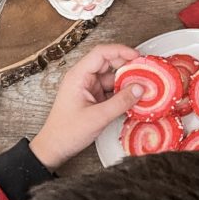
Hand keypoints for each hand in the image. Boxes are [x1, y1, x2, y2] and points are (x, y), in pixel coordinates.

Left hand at [30, 44, 142, 169]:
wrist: (54, 148)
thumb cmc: (67, 132)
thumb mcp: (98, 117)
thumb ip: (121, 102)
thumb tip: (140, 88)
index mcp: (78, 76)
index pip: (101, 53)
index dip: (121, 51)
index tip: (137, 56)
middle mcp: (83, 78)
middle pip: (108, 63)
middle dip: (127, 66)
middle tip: (144, 71)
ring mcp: (88, 88)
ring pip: (112, 77)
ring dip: (127, 82)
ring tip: (141, 88)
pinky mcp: (94, 97)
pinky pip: (112, 89)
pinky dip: (123, 92)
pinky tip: (133, 98)